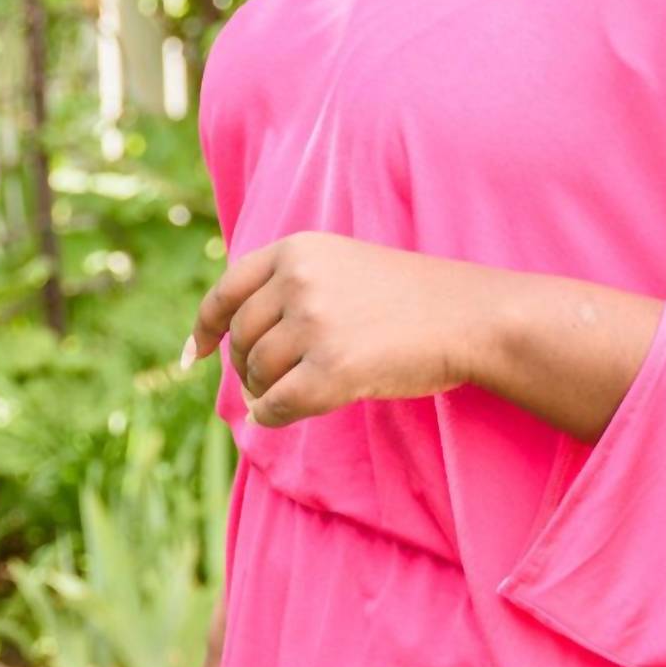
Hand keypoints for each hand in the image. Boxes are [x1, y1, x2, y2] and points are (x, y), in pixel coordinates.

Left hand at [182, 232, 492, 427]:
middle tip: (270, 386)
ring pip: (257, 374)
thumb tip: (237, 342)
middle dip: (248, 368)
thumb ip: (294, 286)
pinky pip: (276, 405)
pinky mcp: (332, 370)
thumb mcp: (345, 266)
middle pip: (243, 339)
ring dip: (266, 393)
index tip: (197, 354)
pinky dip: (273, 416)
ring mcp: (315, 325)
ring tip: (294, 395)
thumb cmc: (414, 299)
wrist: (468, 317)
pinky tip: (284, 415)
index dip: (206, 327)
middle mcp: (298, 281)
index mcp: (297, 250)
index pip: (227, 291)